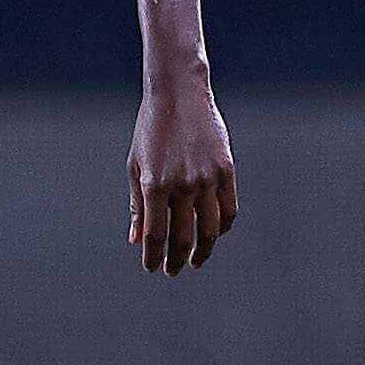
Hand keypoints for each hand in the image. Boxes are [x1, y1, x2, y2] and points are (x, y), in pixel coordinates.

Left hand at [127, 77, 237, 275]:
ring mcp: (207, 178)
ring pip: (210, 230)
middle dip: (176, 259)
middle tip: (173, 270)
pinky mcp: (226, 170)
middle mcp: (182, 185)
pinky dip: (221, 228)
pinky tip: (213, 235)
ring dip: (202, 251)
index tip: (152, 268)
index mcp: (155, 184)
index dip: (153, 256)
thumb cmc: (151, 130)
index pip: (156, 234)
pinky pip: (228, 210)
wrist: (179, 94)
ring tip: (195, 260)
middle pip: (183, 237)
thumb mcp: (135, 165)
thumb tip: (137, 240)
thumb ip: (137, 205)